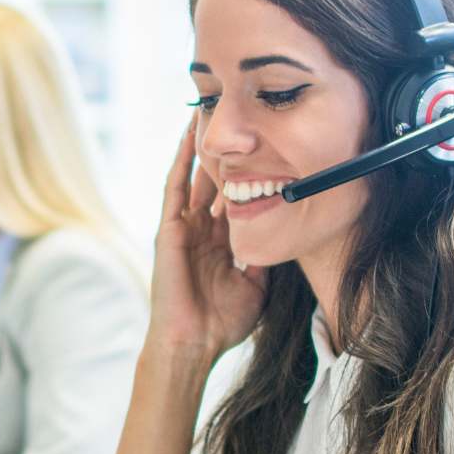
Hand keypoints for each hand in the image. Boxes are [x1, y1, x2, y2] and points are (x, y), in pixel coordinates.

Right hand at [148, 117, 266, 362]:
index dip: (247, 172)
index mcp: (220, 242)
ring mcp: (183, 228)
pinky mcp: (169, 229)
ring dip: (200, 144)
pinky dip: (181, 159)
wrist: (193, 343)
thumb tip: (284, 232)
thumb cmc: (222, 322)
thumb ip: (265, 256)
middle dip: (225, 150)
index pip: (234, 197)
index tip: (265, 144)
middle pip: (213, 180)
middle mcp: (200, 230)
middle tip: (238, 114)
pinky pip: (175, 186)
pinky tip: (189, 134)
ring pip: (193, 175)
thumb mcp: (257, 284)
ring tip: (209, 109)